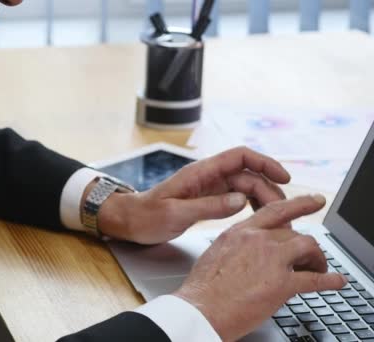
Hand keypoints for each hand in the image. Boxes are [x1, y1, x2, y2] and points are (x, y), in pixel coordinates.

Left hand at [97, 147, 290, 243]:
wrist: (130, 222)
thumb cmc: (146, 216)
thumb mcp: (175, 214)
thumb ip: (208, 206)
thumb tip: (241, 199)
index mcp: (200, 172)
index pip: (239, 156)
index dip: (265, 162)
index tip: (284, 177)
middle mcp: (207, 176)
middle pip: (247, 174)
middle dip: (269, 188)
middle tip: (282, 213)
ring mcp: (209, 188)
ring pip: (245, 186)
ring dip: (263, 198)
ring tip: (276, 217)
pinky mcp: (207, 200)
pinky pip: (236, 198)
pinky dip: (251, 205)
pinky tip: (259, 217)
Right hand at [174, 195, 346, 341]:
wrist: (200, 309)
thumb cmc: (202, 289)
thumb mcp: (216, 255)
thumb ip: (236, 248)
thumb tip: (248, 255)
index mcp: (240, 232)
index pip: (275, 210)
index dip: (300, 203)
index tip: (314, 201)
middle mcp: (257, 240)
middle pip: (294, 232)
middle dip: (306, 246)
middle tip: (310, 257)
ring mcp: (271, 260)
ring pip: (308, 247)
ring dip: (317, 259)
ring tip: (318, 269)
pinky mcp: (281, 284)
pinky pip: (315, 280)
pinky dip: (330, 281)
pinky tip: (335, 282)